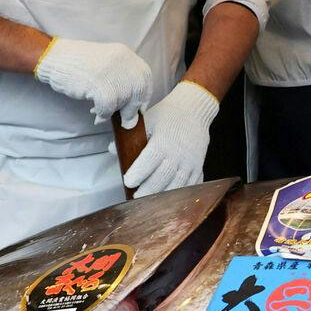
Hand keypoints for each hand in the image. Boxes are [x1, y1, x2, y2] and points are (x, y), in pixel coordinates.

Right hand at [34, 38, 150, 122]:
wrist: (54, 58)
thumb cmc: (78, 65)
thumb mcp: (106, 64)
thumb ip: (121, 79)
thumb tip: (134, 107)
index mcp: (126, 55)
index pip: (145, 77)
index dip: (143, 95)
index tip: (139, 108)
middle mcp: (122, 61)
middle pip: (138, 90)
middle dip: (132, 109)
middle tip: (125, 120)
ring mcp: (111, 71)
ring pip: (124, 100)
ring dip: (113, 111)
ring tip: (100, 111)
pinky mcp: (99, 83)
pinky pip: (108, 106)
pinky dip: (103, 113)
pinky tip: (95, 112)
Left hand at [122, 80, 218, 194]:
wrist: (194, 110)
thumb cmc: (168, 115)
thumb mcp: (147, 120)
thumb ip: (130, 137)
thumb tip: (112, 150)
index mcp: (163, 141)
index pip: (150, 161)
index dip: (138, 173)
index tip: (128, 181)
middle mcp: (178, 153)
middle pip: (163, 177)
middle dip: (148, 190)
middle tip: (136, 196)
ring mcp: (191, 162)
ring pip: (178, 185)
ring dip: (164, 195)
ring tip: (151, 200)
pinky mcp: (198, 166)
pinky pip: (191, 185)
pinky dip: (180, 193)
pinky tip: (170, 197)